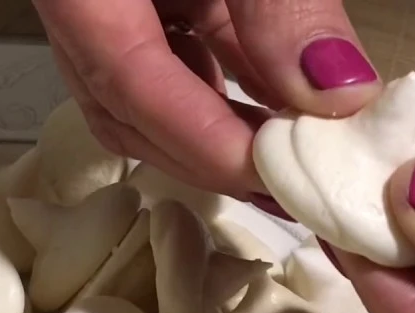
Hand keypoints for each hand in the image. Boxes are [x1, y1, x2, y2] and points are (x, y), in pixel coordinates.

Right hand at [33, 0, 381, 197]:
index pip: (125, 81)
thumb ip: (279, 5)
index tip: (273, 174)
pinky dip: (227, 94)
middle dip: (210, 156)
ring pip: (145, 96)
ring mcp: (104, 7)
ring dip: (220, 136)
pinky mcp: (142, 0)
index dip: (198, 137)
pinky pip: (173, 59)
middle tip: (295, 191)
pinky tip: (280, 112)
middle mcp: (78, 6)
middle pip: (125, 108)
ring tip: (294, 163)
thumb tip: (336, 96)